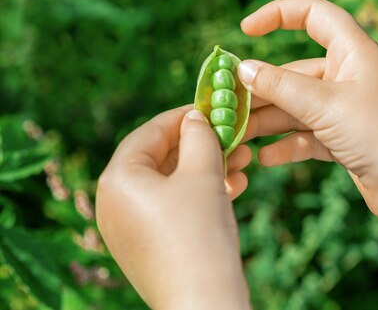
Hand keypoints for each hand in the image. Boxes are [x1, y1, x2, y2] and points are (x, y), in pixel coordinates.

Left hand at [96, 106, 251, 309]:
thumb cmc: (199, 232)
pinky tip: (234, 188)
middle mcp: (113, 202)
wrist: (203, 302)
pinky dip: (199, 195)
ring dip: (207, 170)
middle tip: (234, 137)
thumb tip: (195, 119)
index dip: (184, 117)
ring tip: (242, 162)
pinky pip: (171, 208)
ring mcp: (128, 227)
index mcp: (117, 178)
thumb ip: (199, 136)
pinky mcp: (146, 246)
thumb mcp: (203, 172)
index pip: (150, 132)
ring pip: (171, 185)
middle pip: (161, 159)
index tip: (212, 108)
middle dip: (202, 147)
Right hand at [237, 0, 377, 222]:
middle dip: (263, 89)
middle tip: (227, 104)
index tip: (246, 29)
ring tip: (237, 136)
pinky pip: (309, 136)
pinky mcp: (346, 140)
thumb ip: (281, 86)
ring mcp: (347, 110)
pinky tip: (266, 159)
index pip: (314, 15)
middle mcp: (349, 76)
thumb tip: (243, 69)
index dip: (279, 14)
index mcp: (353, 51)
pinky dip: (289, 145)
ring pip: (299, 107)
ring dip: (269, 121)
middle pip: (296, 73)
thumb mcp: (324, 105)